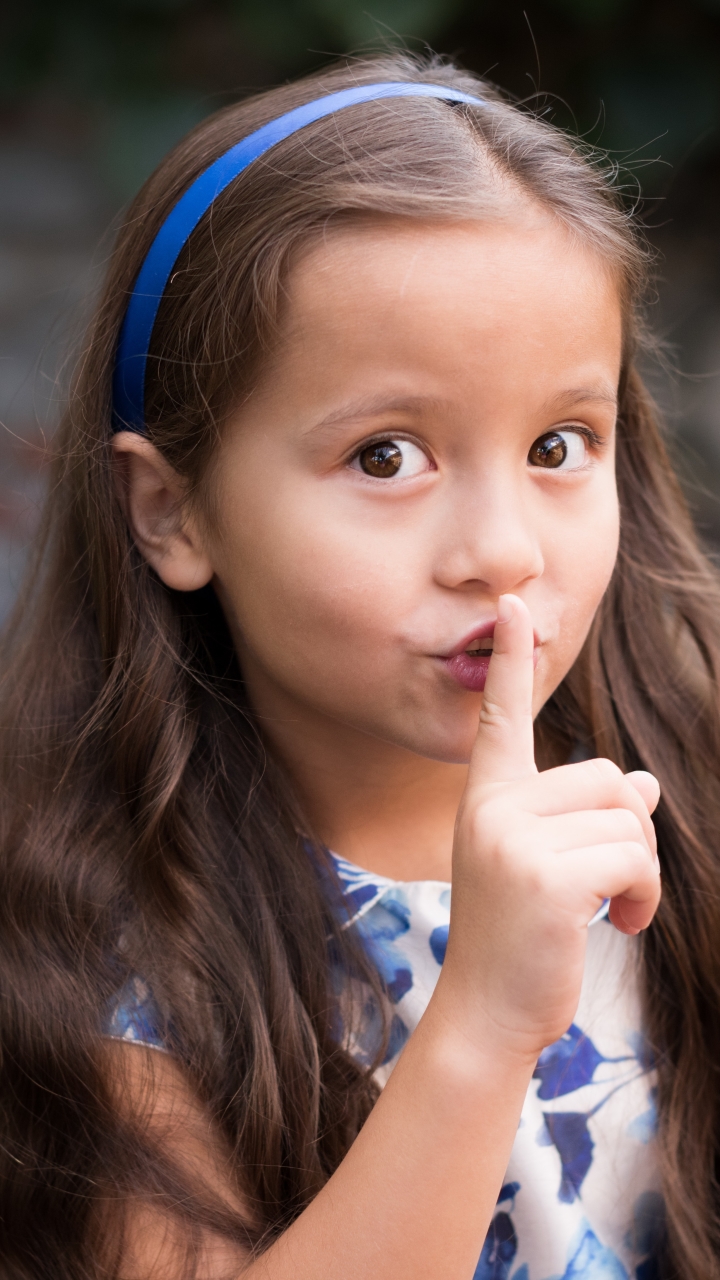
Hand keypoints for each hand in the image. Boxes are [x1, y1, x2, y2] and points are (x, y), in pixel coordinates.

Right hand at [437, 593, 660, 1063]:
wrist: (488, 1011)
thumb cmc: (521, 937)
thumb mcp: (549, 864)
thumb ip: (588, 817)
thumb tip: (647, 785)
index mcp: (489, 797)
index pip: (502, 716)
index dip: (509, 658)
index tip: (514, 604)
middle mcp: (494, 806)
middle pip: (609, 777)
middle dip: (630, 833)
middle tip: (612, 886)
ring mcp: (513, 837)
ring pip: (628, 817)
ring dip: (641, 870)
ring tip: (612, 910)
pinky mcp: (544, 874)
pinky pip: (632, 855)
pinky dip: (643, 892)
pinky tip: (619, 924)